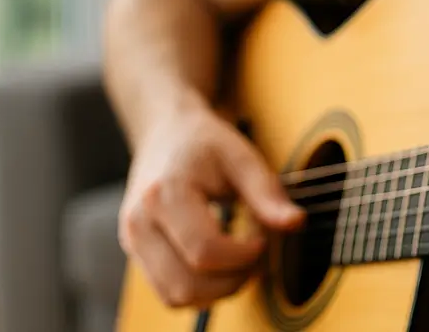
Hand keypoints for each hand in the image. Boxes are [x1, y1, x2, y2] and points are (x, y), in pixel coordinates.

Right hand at [118, 100, 304, 308]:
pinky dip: (201, 289)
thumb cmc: (206, 142)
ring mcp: (132, 240)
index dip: (244, 256)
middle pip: (188, 283)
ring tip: (242, 259)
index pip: (204, 251)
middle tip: (258, 254)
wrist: (166, 132)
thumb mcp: (243, 158)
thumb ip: (267, 193)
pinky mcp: (136, 252)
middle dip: (234, 279)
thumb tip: (296, 223)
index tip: (264, 239)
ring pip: (175, 296)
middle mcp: (139, 222)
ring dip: (218, 290)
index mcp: (164, 195)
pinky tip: (223, 264)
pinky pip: (168, 291)